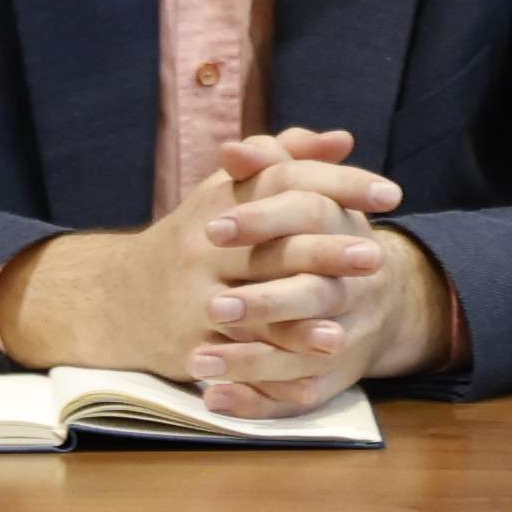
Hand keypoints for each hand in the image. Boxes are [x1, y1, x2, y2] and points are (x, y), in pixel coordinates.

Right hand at [0, 126, 431, 399]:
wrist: (119, 298)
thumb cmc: (196, 236)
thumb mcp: (231, 190)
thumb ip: (286, 159)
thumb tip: (342, 139)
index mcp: (224, 201)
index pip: (288, 182)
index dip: (342, 185)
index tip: (392, 194)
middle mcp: (206, 247)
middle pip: (273, 247)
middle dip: (325, 253)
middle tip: (376, 257)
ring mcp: (195, 298)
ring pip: (252, 310)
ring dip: (298, 324)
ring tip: (343, 331)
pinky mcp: (190, 344)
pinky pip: (237, 357)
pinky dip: (274, 369)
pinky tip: (310, 371)